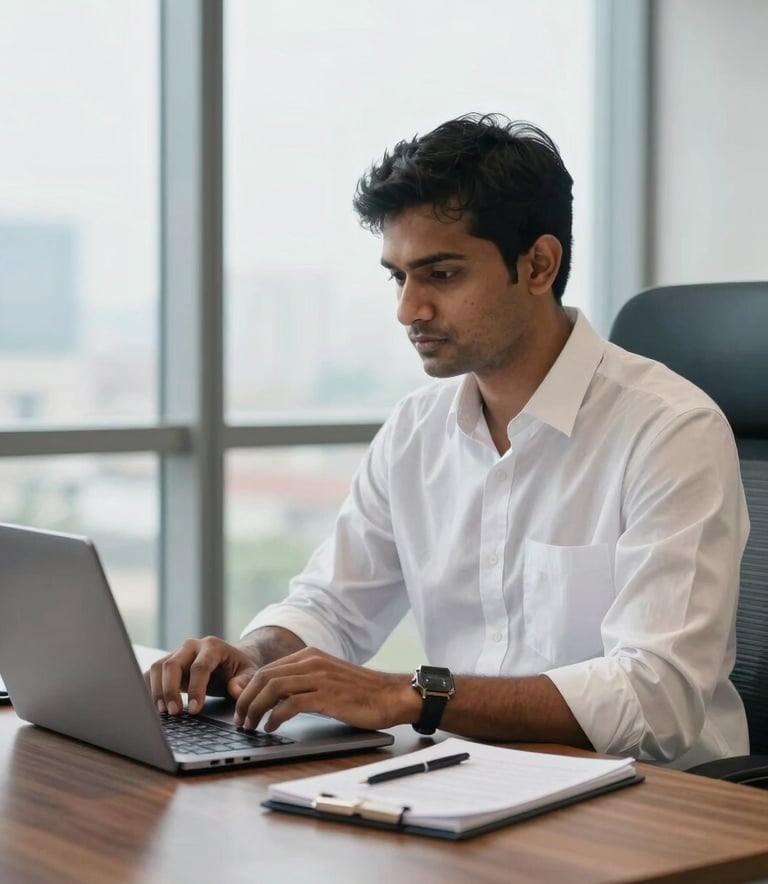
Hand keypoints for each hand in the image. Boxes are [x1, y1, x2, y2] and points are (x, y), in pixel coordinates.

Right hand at [145, 636, 260, 716]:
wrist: (230, 660)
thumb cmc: (239, 668)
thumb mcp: (249, 672)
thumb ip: (244, 681)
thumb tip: (235, 690)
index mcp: (212, 646)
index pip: (200, 667)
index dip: (196, 689)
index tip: (195, 709)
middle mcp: (191, 647)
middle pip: (172, 664)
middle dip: (170, 690)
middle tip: (174, 712)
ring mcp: (177, 653)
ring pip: (158, 667)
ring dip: (157, 690)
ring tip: (164, 712)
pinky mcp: (167, 664)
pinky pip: (152, 673)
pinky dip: (149, 689)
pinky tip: (154, 707)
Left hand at [233, 648, 418, 731]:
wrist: (391, 695)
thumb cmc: (362, 692)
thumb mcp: (328, 679)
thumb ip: (305, 682)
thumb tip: (276, 699)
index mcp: (311, 655)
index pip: (268, 669)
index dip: (249, 690)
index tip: (242, 708)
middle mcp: (312, 662)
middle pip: (265, 677)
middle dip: (246, 699)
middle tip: (240, 719)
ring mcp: (319, 678)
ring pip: (273, 688)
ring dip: (256, 708)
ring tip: (250, 725)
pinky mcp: (327, 696)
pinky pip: (291, 704)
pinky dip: (275, 717)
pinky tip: (271, 727)